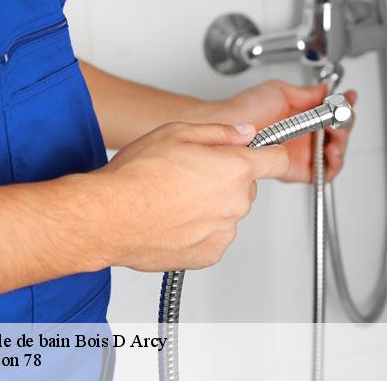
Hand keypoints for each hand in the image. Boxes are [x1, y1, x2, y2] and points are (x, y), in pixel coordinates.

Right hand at [94, 122, 288, 270]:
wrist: (109, 216)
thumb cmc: (136, 176)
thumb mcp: (177, 132)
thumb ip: (220, 132)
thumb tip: (244, 132)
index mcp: (235, 169)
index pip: (277, 159)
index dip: (268, 153)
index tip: (261, 153)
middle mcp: (235, 203)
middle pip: (246, 186)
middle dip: (227, 178)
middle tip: (192, 173)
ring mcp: (223, 231)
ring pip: (228, 212)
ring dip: (211, 204)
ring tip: (174, 198)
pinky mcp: (208, 254)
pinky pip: (213, 235)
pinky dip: (199, 228)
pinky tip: (173, 218)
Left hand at [191, 80, 356, 181]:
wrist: (229, 126)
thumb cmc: (244, 110)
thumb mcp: (279, 92)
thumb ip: (306, 93)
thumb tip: (324, 90)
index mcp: (301, 118)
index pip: (330, 114)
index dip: (343, 107)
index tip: (349, 98)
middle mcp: (303, 136)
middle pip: (338, 134)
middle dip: (345, 123)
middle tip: (340, 117)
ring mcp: (302, 153)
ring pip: (334, 153)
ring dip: (341, 142)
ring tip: (334, 133)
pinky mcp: (298, 170)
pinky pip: (323, 173)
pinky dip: (333, 163)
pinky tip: (330, 150)